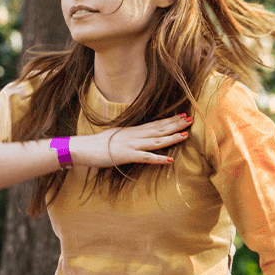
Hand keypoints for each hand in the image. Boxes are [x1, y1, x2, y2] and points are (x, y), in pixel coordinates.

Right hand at [68, 113, 191, 167]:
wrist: (83, 148)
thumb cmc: (99, 144)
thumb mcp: (118, 136)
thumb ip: (130, 136)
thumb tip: (140, 136)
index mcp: (134, 130)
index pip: (156, 124)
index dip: (170, 120)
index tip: (183, 114)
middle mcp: (135, 135)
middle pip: (159, 129)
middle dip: (176, 124)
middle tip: (191, 119)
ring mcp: (132, 145)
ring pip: (156, 141)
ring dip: (172, 138)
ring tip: (186, 134)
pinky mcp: (126, 156)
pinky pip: (145, 157)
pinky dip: (158, 158)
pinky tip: (169, 159)